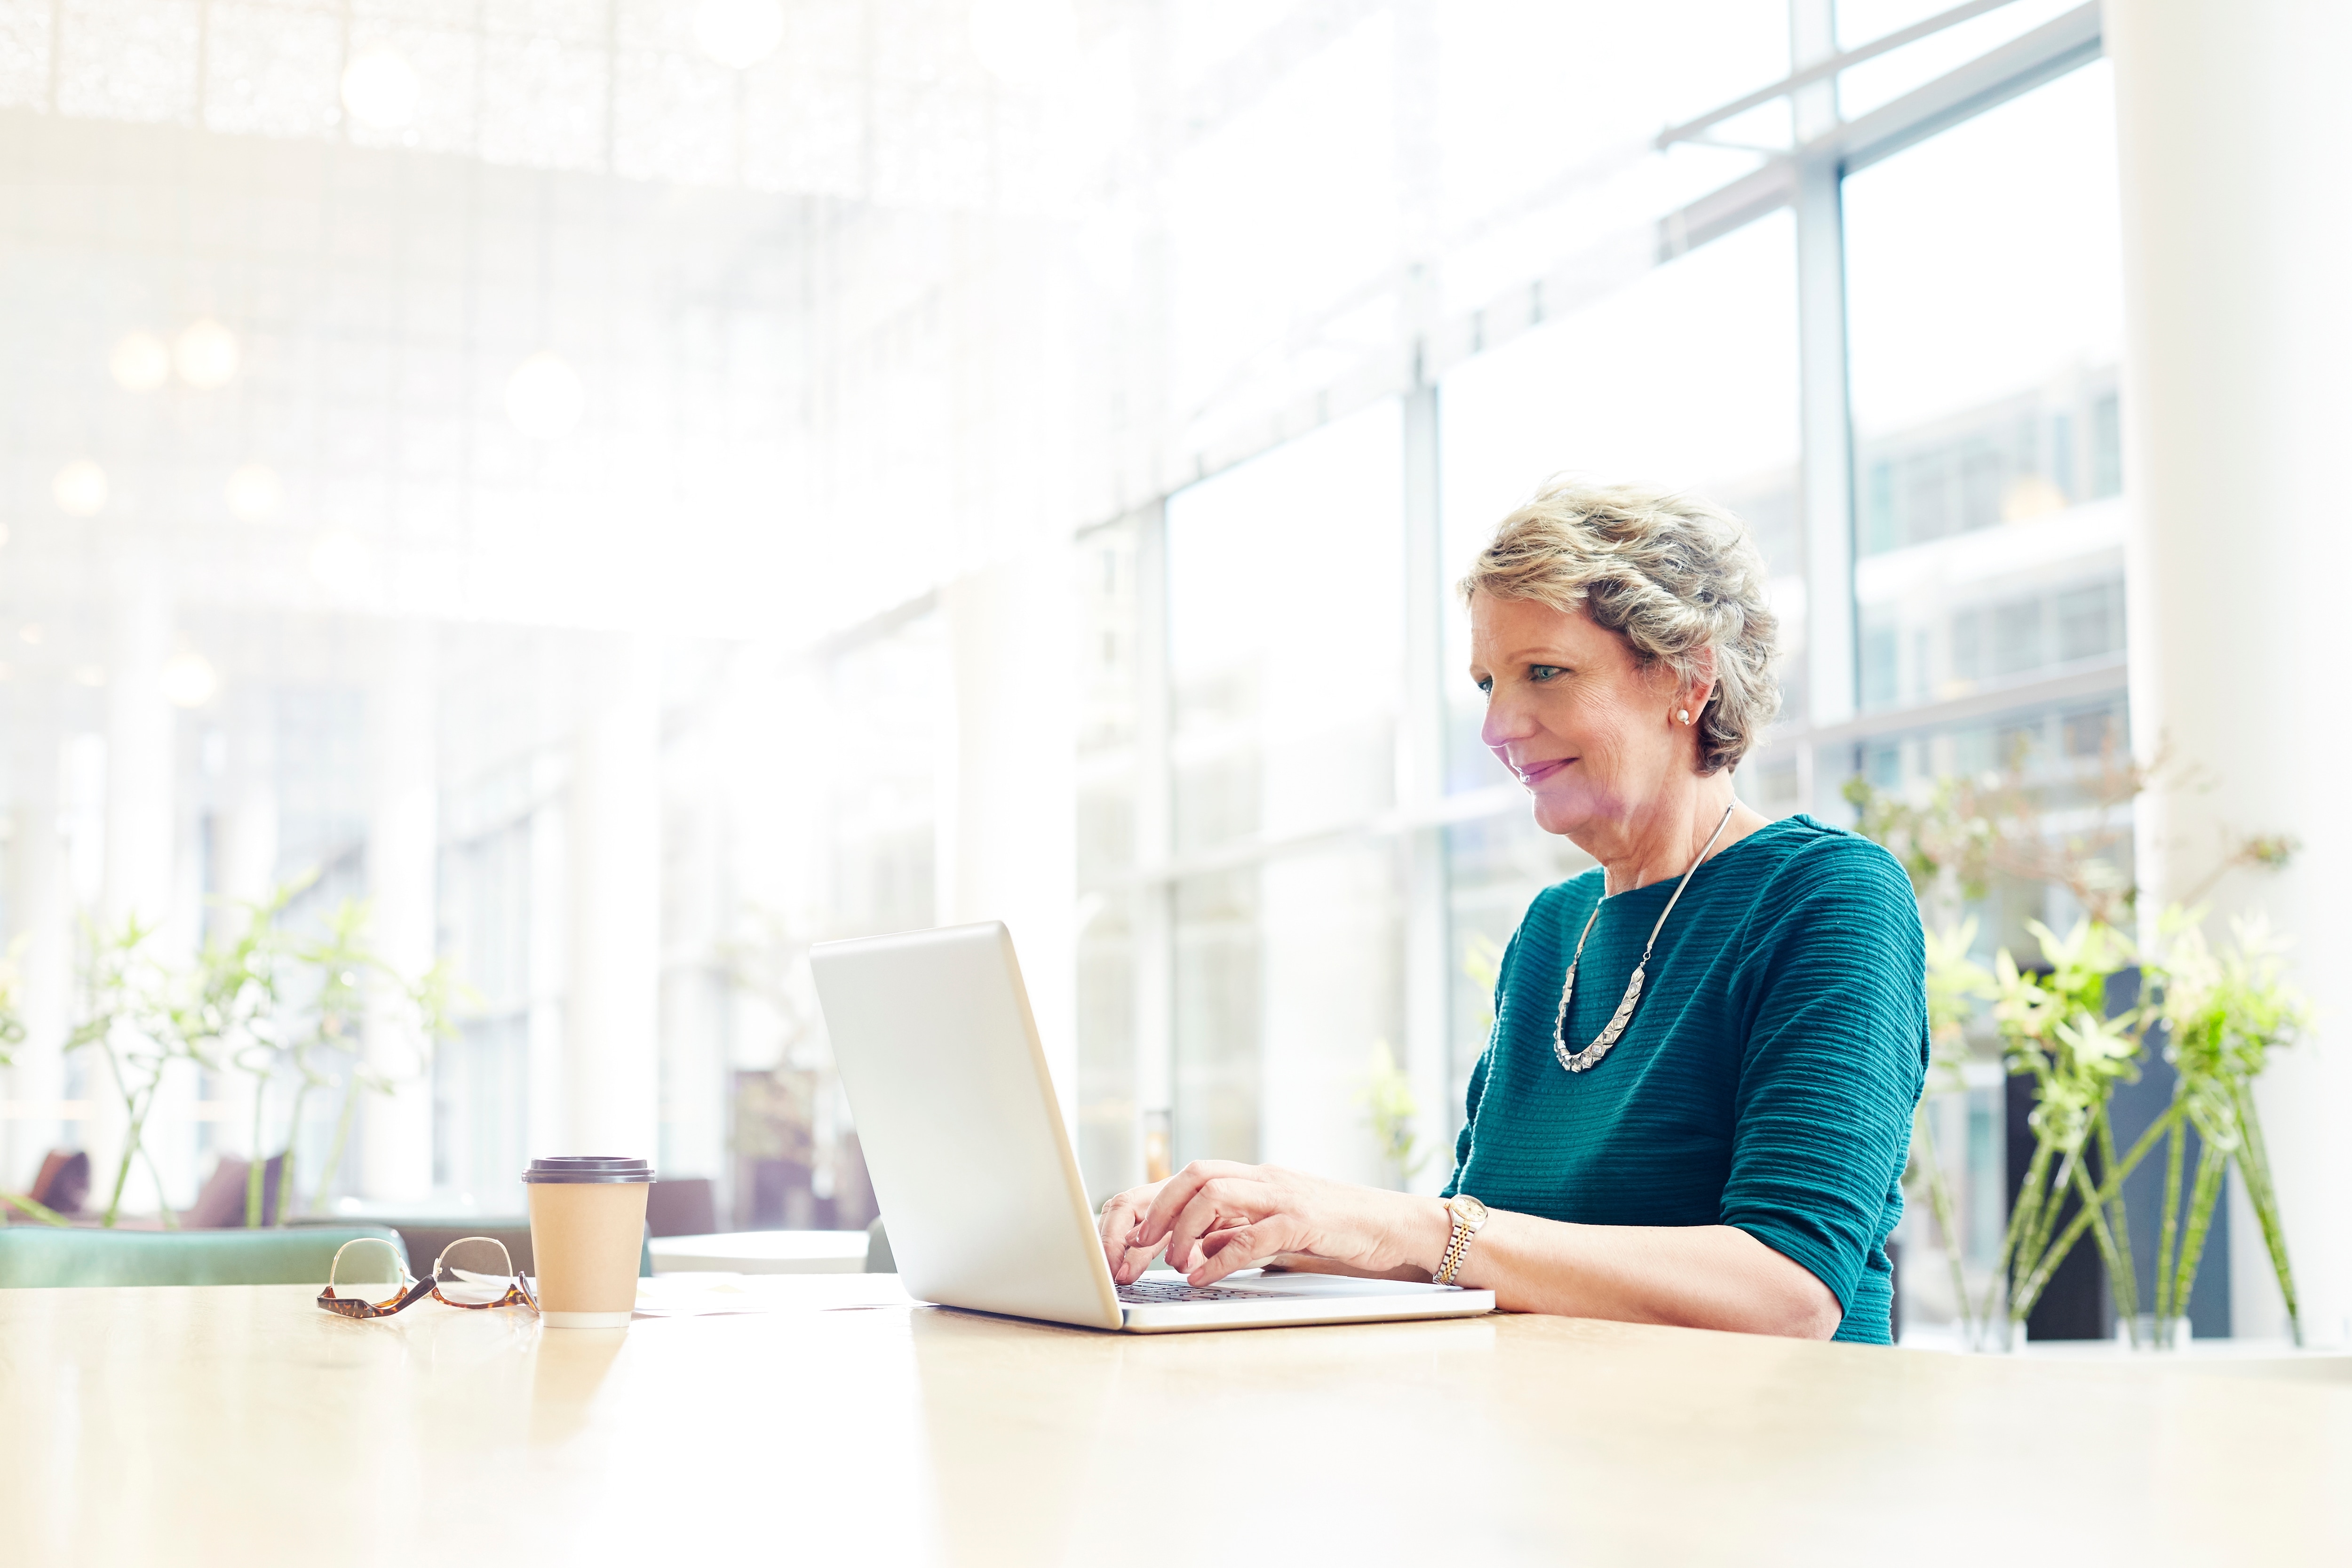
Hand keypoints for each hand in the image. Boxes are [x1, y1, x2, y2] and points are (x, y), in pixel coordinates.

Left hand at [1112, 1161, 1447, 1286]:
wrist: (1400, 1228)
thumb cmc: (1340, 1234)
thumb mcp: (1279, 1233)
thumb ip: (1238, 1234)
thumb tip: (1194, 1249)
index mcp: (1256, 1180)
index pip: (1190, 1178)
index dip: (1152, 1207)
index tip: (1128, 1244)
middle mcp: (1265, 1179)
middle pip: (1194, 1174)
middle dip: (1156, 1210)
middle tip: (1135, 1250)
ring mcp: (1285, 1194)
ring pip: (1216, 1191)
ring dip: (1182, 1229)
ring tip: (1170, 1265)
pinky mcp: (1306, 1219)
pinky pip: (1254, 1232)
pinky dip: (1221, 1255)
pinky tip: (1202, 1276)